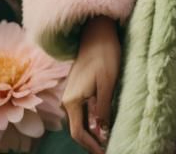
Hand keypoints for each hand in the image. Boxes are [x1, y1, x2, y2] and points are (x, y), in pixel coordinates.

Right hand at [63, 16, 120, 153]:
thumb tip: (101, 133)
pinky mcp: (77, 88)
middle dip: (91, 140)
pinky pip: (82, 110)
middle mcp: (67, 100)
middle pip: (78, 128)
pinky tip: (103, 120)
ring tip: (106, 137)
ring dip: (92, 130)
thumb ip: (102, 109)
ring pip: (80, 119)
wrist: (98, 33)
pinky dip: (92, 119)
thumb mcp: (107, 84)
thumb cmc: (105, 55)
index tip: (104, 152)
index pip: (78, 133)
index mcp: (72, 101)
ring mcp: (71, 94)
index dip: (91, 145)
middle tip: (107, 148)